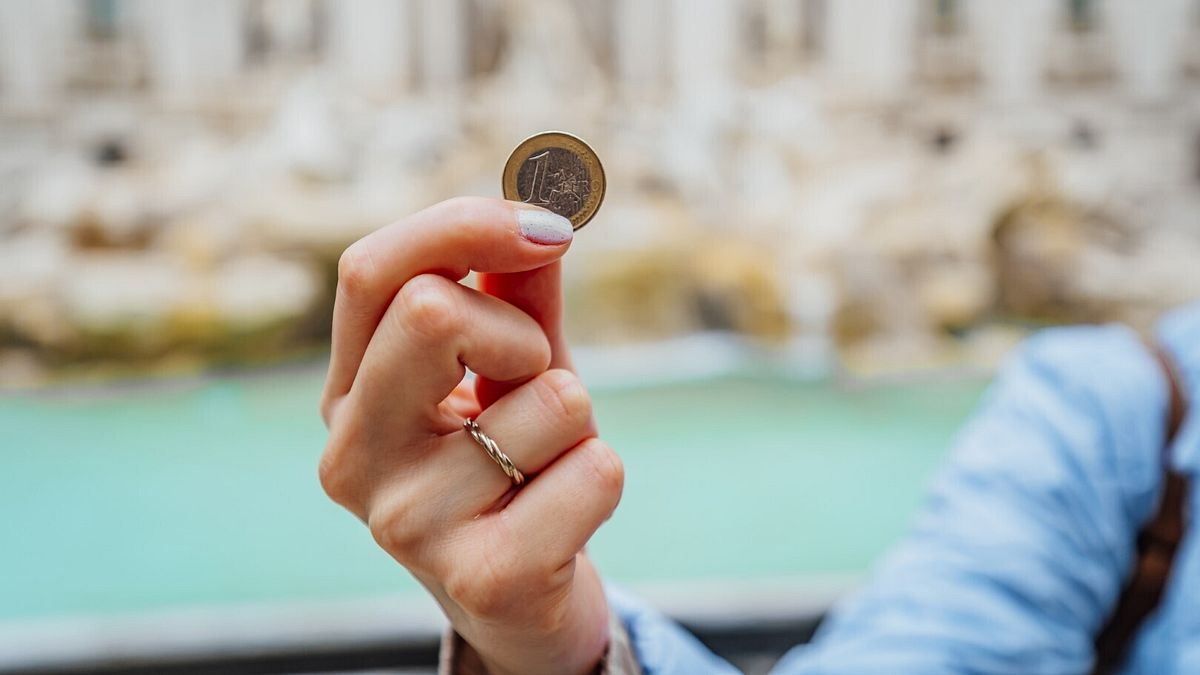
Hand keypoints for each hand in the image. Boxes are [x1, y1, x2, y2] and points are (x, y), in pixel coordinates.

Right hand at [318, 197, 623, 674]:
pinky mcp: (479, 576)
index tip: (550, 228)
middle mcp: (351, 456)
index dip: (464, 225)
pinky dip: (604, 478)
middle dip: (520, 334)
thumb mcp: (511, 368)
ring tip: (543, 468)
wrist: (520, 604)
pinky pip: (596, 470)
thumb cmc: (513, 465)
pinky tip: (561, 521)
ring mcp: (404, 522)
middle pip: (428, 309)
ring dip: (577, 418)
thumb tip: (544, 205)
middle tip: (531, 384)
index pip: (371, 270)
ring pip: (551, 396)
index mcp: (348, 393)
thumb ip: (517, 290)